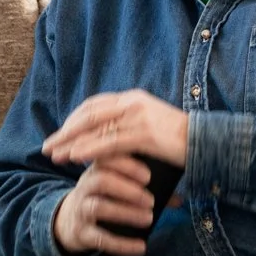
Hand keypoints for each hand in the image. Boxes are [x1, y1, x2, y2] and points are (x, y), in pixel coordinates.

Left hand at [43, 90, 188, 173]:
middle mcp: (132, 103)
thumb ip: (129, 128)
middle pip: (88, 115)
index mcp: (133, 98)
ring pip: (95, 129)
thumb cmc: (179, 140)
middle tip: (47, 146)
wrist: (208, 142)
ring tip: (53, 155)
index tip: (60, 134)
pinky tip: (74, 157)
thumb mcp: (150, 127)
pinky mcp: (145, 134)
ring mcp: (138, 117)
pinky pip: (110, 142)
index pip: (94, 105)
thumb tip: (107, 139)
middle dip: (65, 131)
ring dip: (70, 143)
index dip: (73, 120)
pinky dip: (89, 149)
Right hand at [53, 152, 156, 255]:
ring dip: (125, 213)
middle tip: (150, 200)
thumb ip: (145, 190)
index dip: (127, 166)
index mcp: (96, 170)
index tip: (148, 176)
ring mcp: (80, 210)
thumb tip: (179, 199)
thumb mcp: (115, 187)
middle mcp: (85, 187)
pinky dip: (121, 244)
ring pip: (98, 207)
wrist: (67, 223)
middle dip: (127, 189)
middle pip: (100, 181)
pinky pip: (100, 238)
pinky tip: (141, 247)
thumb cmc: (101, 199)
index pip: (107, 159)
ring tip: (148, 219)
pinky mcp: (80, 233)